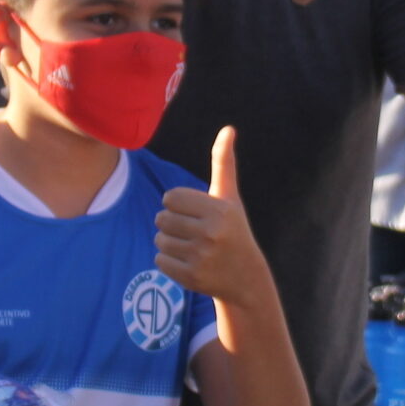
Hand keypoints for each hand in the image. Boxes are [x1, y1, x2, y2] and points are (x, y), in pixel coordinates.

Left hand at [155, 128, 273, 307]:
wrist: (245, 277)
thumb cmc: (233, 229)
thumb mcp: (230, 197)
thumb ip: (224, 163)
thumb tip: (228, 128)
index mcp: (218, 209)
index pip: (170, 198)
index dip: (178, 204)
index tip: (194, 213)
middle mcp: (210, 233)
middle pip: (161, 218)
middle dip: (172, 223)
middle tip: (192, 232)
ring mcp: (200, 257)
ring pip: (159, 240)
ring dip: (169, 242)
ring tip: (191, 247)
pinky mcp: (191, 277)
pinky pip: (159, 261)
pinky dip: (168, 261)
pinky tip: (188, 262)